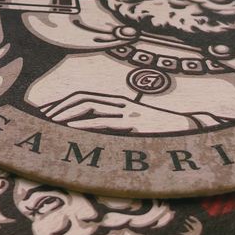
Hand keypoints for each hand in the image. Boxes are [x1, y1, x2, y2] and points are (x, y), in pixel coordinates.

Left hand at [40, 92, 199, 132]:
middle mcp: (121, 104)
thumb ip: (117, 127)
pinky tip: (71, 131)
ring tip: (51, 124)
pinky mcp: (134, 123)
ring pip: (89, 108)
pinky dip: (85, 126)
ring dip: (67, 115)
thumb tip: (93, 137)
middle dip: (60, 107)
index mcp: (120, 103)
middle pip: (83, 99)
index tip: (46, 113)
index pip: (85, 98)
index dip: (63, 103)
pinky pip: (104, 122)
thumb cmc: (163, 132)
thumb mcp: (137, 127)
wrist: (192, 130)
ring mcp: (128, 112)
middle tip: (42, 119)